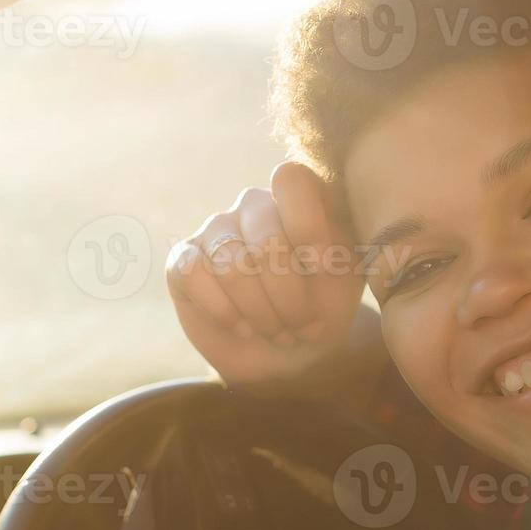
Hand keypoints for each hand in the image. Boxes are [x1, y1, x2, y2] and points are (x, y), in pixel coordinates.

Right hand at [165, 161, 379, 400]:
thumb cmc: (325, 306)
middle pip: (266, 242)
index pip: (291, 180)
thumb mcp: (347, 277)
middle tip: (303, 328)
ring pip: (232, 267)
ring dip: (261, 313)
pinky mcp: (183, 259)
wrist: (291, 350)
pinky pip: (193, 275)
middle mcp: (254, 204)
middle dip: (290, 298)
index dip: (307, 226)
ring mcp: (216, 228)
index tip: (322, 269)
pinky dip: (223, 312)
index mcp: (298, 196)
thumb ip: (340, 247)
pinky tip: (242, 327)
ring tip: (278, 332)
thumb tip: (320, 249)